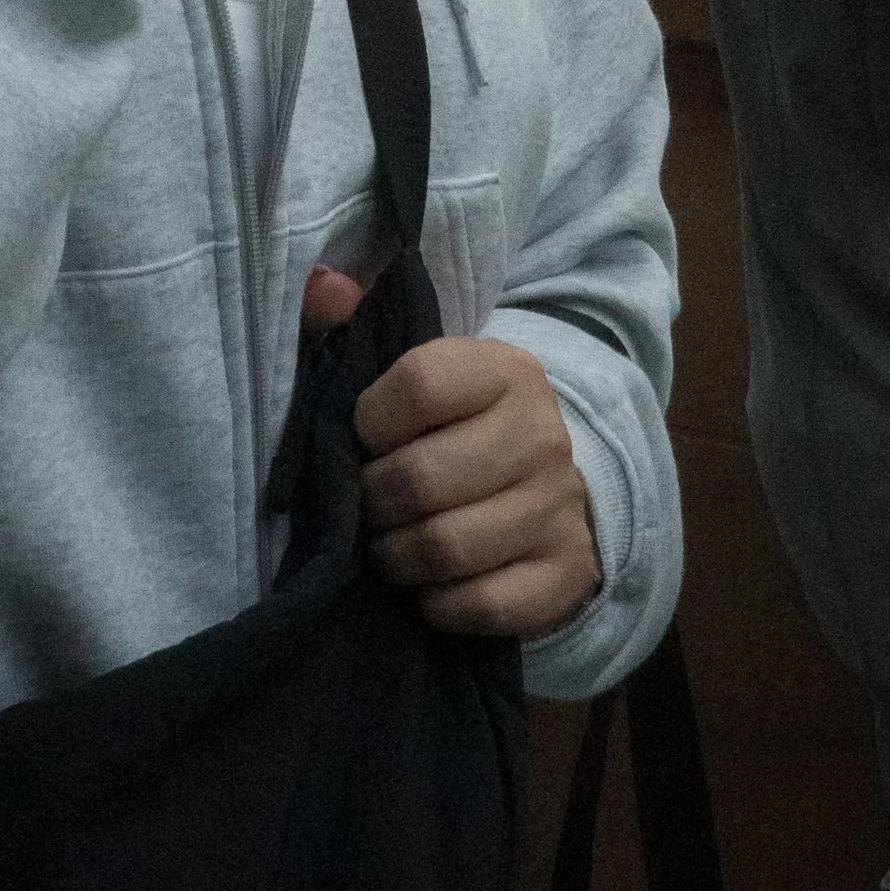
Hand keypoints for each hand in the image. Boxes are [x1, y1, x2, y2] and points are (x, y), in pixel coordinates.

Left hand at [355, 334, 599, 639]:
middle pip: (420, 479)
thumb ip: (353, 326)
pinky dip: (438, 603)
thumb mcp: (413, 372)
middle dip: (372, 503)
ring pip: (444, 548)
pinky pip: (480, 605)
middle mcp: (543, 434)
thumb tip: (322, 286)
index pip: (417, 386)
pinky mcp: (566, 574)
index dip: (369, 422)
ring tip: (389, 546)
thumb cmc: (455, 429)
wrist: (545, 490)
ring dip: (396, 557)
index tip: (366, 437)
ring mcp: (560, 507)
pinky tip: (430, 585)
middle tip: (367, 507)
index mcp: (506, 370)